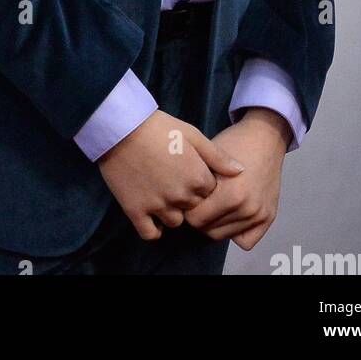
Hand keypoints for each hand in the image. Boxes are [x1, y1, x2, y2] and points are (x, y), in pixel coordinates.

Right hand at [97, 107, 245, 241]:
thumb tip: (241, 171)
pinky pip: (151, 233)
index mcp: (197, 177)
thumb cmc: (157, 126)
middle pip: (195, 208)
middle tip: (173, 179)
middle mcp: (181, 196)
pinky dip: (154, 228)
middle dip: (188, 197)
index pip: (210, 192)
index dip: (200, 182)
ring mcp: (158, 205)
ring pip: (175, 222)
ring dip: (172, 212)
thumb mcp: (191, 134)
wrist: (120, 126)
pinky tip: (152, 216)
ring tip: (161, 193)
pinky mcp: (136, 210)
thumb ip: (217, 156)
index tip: (188, 170)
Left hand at [183, 109, 286, 249]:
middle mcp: (247, 209)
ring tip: (211, 205)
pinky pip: (246, 241)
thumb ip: (194, 182)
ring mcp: (260, 216)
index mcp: (231, 194)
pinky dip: (235, 232)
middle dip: (199, 217)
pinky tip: (228, 214)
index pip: (196, 219)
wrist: (264, 137)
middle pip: (208, 230)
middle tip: (198, 200)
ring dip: (214, 224)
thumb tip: (179, 201)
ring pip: (224, 236)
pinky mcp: (269, 218)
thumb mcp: (208, 156)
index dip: (187, 207)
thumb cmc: (233, 143)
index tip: (186, 195)